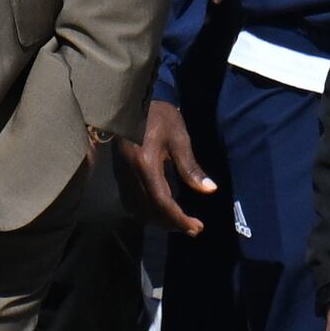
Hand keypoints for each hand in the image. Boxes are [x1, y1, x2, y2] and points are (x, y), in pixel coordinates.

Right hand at [118, 97, 217, 238]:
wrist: (130, 101)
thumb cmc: (158, 115)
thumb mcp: (179, 138)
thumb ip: (191, 167)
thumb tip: (210, 190)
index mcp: (146, 165)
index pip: (162, 202)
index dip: (179, 219)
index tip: (197, 227)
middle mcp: (131, 174)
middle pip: (150, 210)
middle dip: (172, 223)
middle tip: (193, 229)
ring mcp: (123, 175)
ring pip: (139, 209)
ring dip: (159, 220)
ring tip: (179, 222)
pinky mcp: (120, 173)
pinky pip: (132, 201)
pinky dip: (148, 211)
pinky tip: (160, 209)